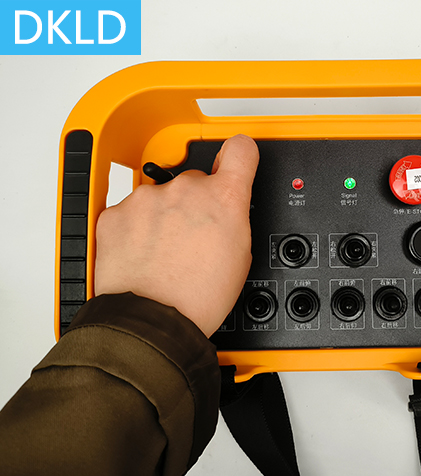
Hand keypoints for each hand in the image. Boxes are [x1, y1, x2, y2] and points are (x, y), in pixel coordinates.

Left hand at [94, 135, 259, 336]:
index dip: (239, 155)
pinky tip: (143, 255)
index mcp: (224, 199)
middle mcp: (186, 190)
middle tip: (192, 238)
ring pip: (160, 198)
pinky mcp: (117, 213)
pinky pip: (130, 212)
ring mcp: (147, 199)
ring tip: (164, 254)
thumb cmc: (198, 296)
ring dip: (162, 218)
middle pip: (194, 181)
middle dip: (194, 204)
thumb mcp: (240, 256)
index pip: (241, 149)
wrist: (153, 320)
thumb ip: (234, 217)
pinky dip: (135, 229)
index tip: (234, 160)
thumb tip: (228, 208)